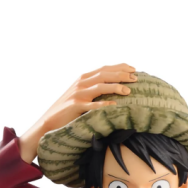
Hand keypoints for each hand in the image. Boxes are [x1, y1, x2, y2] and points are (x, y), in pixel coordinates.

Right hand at [18, 64, 138, 162]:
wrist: (51, 120)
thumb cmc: (70, 109)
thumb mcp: (82, 95)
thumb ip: (95, 89)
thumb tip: (116, 88)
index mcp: (83, 79)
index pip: (104, 69)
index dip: (119, 67)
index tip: (133, 69)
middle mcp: (81, 83)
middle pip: (103, 75)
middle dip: (120, 75)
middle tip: (136, 78)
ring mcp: (77, 94)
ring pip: (99, 87)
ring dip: (114, 87)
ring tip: (128, 90)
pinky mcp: (75, 107)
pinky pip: (92, 105)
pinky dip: (103, 104)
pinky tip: (114, 105)